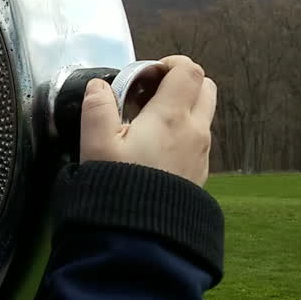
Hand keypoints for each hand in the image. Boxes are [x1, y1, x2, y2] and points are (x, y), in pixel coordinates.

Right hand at [79, 55, 216, 185]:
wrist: (143, 236)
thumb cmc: (117, 187)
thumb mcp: (95, 144)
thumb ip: (96, 107)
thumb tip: (98, 85)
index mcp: (171, 116)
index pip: (188, 70)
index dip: (170, 63)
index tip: (147, 74)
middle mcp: (195, 131)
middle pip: (206, 87)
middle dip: (183, 81)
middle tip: (152, 93)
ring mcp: (202, 154)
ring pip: (205, 114)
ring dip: (185, 107)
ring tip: (151, 123)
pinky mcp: (200, 174)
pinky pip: (200, 141)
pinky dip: (185, 134)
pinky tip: (158, 149)